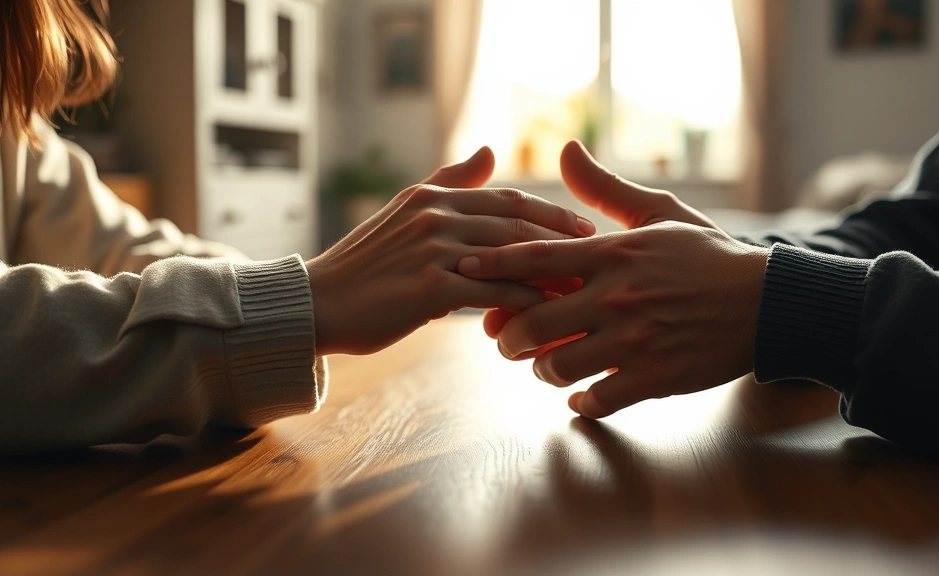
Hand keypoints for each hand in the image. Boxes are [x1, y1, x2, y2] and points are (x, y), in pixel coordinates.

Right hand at [306, 146, 596, 355]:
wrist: (318, 303)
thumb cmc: (365, 265)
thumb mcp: (405, 212)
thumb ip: (449, 181)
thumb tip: (487, 150)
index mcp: (432, 196)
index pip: (507, 200)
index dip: (550, 214)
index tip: (584, 228)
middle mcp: (436, 215)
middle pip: (517, 225)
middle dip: (562, 240)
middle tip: (597, 257)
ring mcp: (433, 251)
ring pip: (509, 258)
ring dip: (550, 273)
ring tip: (583, 288)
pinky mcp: (429, 289)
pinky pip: (492, 294)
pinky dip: (523, 304)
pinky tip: (545, 316)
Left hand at [461, 149, 769, 418]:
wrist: (766, 303)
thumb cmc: (708, 255)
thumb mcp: (660, 213)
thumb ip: (605, 189)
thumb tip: (566, 151)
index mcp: (614, 254)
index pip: (536, 258)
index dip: (494, 264)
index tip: (464, 268)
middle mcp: (618, 297)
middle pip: (534, 323)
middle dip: (507, 336)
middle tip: (503, 339)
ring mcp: (635, 341)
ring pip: (559, 367)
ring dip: (542, 370)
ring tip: (545, 366)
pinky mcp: (655, 378)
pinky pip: (599, 400)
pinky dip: (581, 402)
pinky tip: (580, 395)